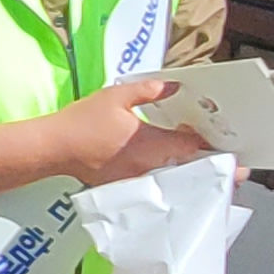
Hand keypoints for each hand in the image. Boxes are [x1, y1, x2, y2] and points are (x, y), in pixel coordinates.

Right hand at [60, 77, 212, 187]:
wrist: (55, 148)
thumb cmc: (84, 121)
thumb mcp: (116, 96)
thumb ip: (149, 90)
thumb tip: (175, 87)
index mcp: (151, 143)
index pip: (191, 147)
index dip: (207, 143)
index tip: (215, 136)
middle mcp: (148, 166)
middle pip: (187, 168)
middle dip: (204, 162)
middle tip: (219, 155)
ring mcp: (137, 179)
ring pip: (171, 177)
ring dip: (184, 169)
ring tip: (194, 159)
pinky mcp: (125, 186)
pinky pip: (152, 183)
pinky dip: (162, 175)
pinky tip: (161, 165)